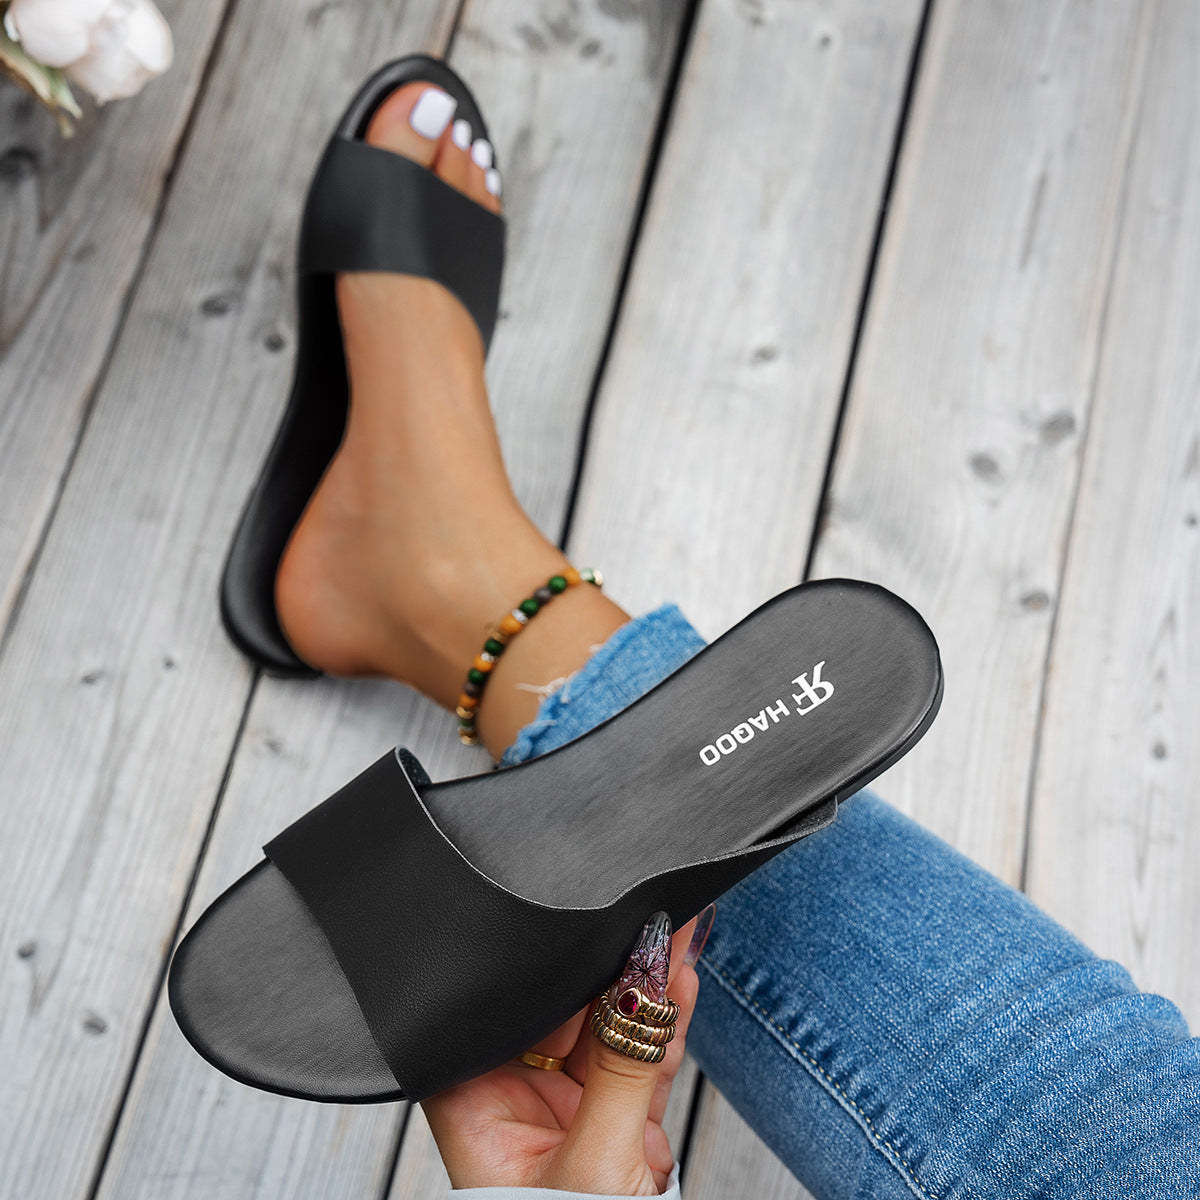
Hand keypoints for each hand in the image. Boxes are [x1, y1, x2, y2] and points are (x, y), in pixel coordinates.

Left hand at [423, 905, 714, 1195]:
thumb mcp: (597, 1166)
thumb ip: (628, 1066)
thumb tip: (647, 982)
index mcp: (474, 1104)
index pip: (509, 1010)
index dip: (551, 965)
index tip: (594, 922)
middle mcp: (516, 1098)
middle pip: (564, 1010)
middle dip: (612, 964)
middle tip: (649, 914)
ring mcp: (569, 1106)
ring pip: (610, 1027)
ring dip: (648, 981)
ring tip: (676, 925)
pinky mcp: (615, 1118)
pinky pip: (640, 1055)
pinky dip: (666, 1019)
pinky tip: (681, 972)